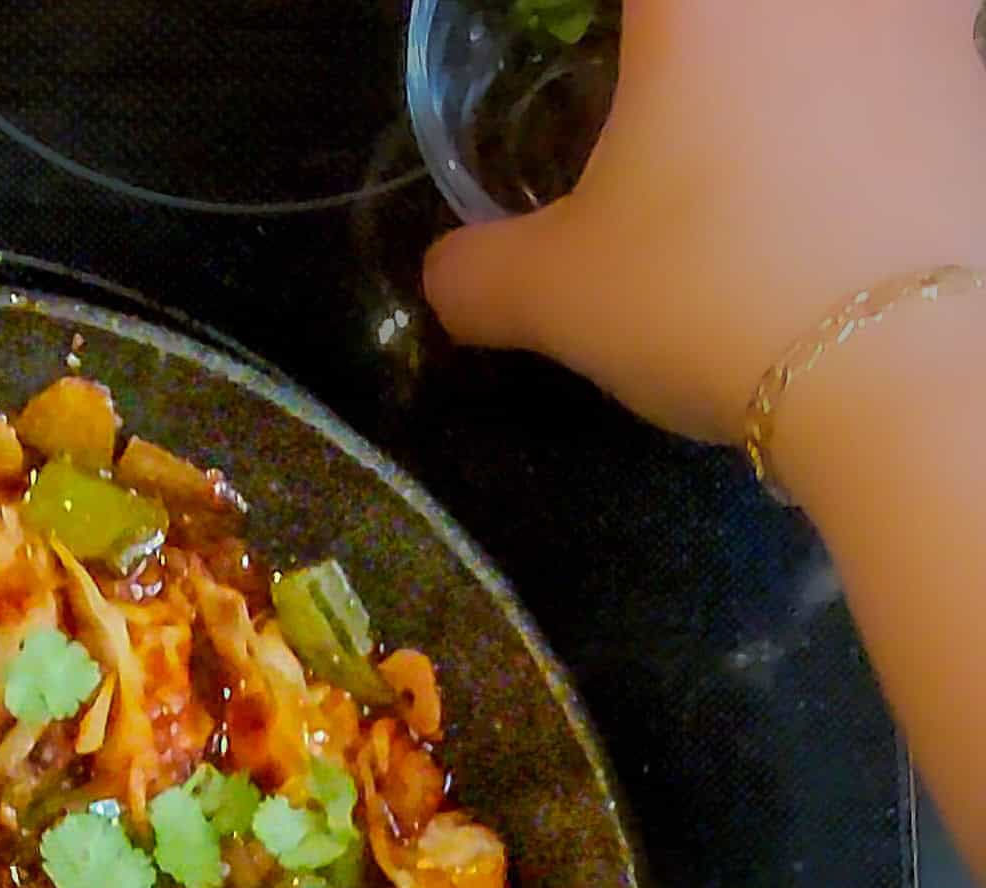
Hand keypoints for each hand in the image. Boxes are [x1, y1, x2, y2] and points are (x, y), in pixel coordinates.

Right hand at [424, 0, 985, 441]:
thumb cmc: (706, 287)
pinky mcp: (978, 85)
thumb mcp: (557, 296)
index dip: (597, 25)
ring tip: (751, 138)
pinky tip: (840, 171)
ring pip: (846, 22)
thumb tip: (447, 275)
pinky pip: (916, 58)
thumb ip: (481, 275)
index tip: (579, 56)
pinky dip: (875, 99)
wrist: (905, 361)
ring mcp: (924, 17)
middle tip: (655, 93)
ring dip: (804, 56)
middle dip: (694, 40)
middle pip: (728, 10)